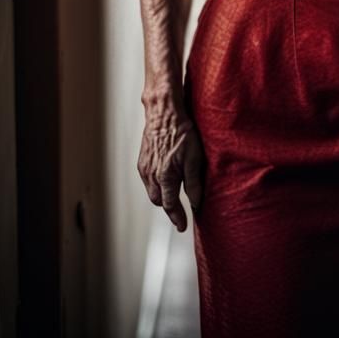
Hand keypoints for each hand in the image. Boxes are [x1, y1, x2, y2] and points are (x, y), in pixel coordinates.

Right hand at [137, 94, 205, 230]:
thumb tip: (196, 203)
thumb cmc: (182, 131)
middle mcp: (151, 174)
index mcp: (165, 176)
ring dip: (162, 197)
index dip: (177, 217)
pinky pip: (148, 180)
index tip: (183, 226)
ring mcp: (144, 167)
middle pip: (159, 201)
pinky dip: (156, 185)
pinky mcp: (142, 160)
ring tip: (173, 198)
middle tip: (180, 212)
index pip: (170, 205)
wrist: (164, 111)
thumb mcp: (194, 157)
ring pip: (152, 191)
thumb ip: (194, 182)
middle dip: (169, 208)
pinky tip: (165, 180)